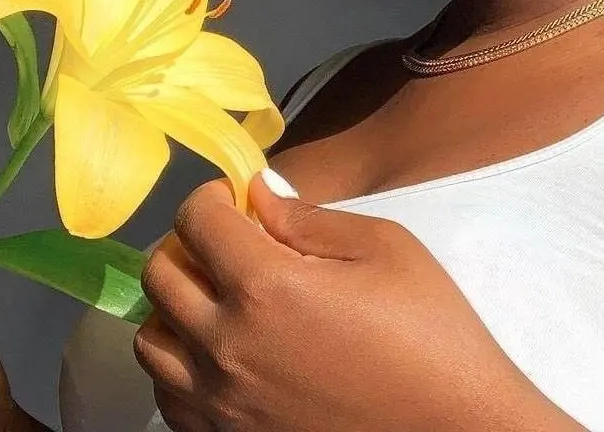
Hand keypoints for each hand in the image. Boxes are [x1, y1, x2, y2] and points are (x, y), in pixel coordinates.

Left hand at [135, 175, 553, 431]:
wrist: (453, 426)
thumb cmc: (429, 332)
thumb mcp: (385, 248)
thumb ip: (309, 218)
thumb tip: (258, 196)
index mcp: (266, 288)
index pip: (197, 221)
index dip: (211, 196)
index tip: (232, 196)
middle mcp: (226, 346)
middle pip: (160, 274)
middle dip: (187, 241)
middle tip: (225, 237)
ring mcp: (219, 404)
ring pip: (150, 340)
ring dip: (175, 304)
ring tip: (220, 295)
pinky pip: (169, 395)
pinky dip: (181, 361)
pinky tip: (226, 349)